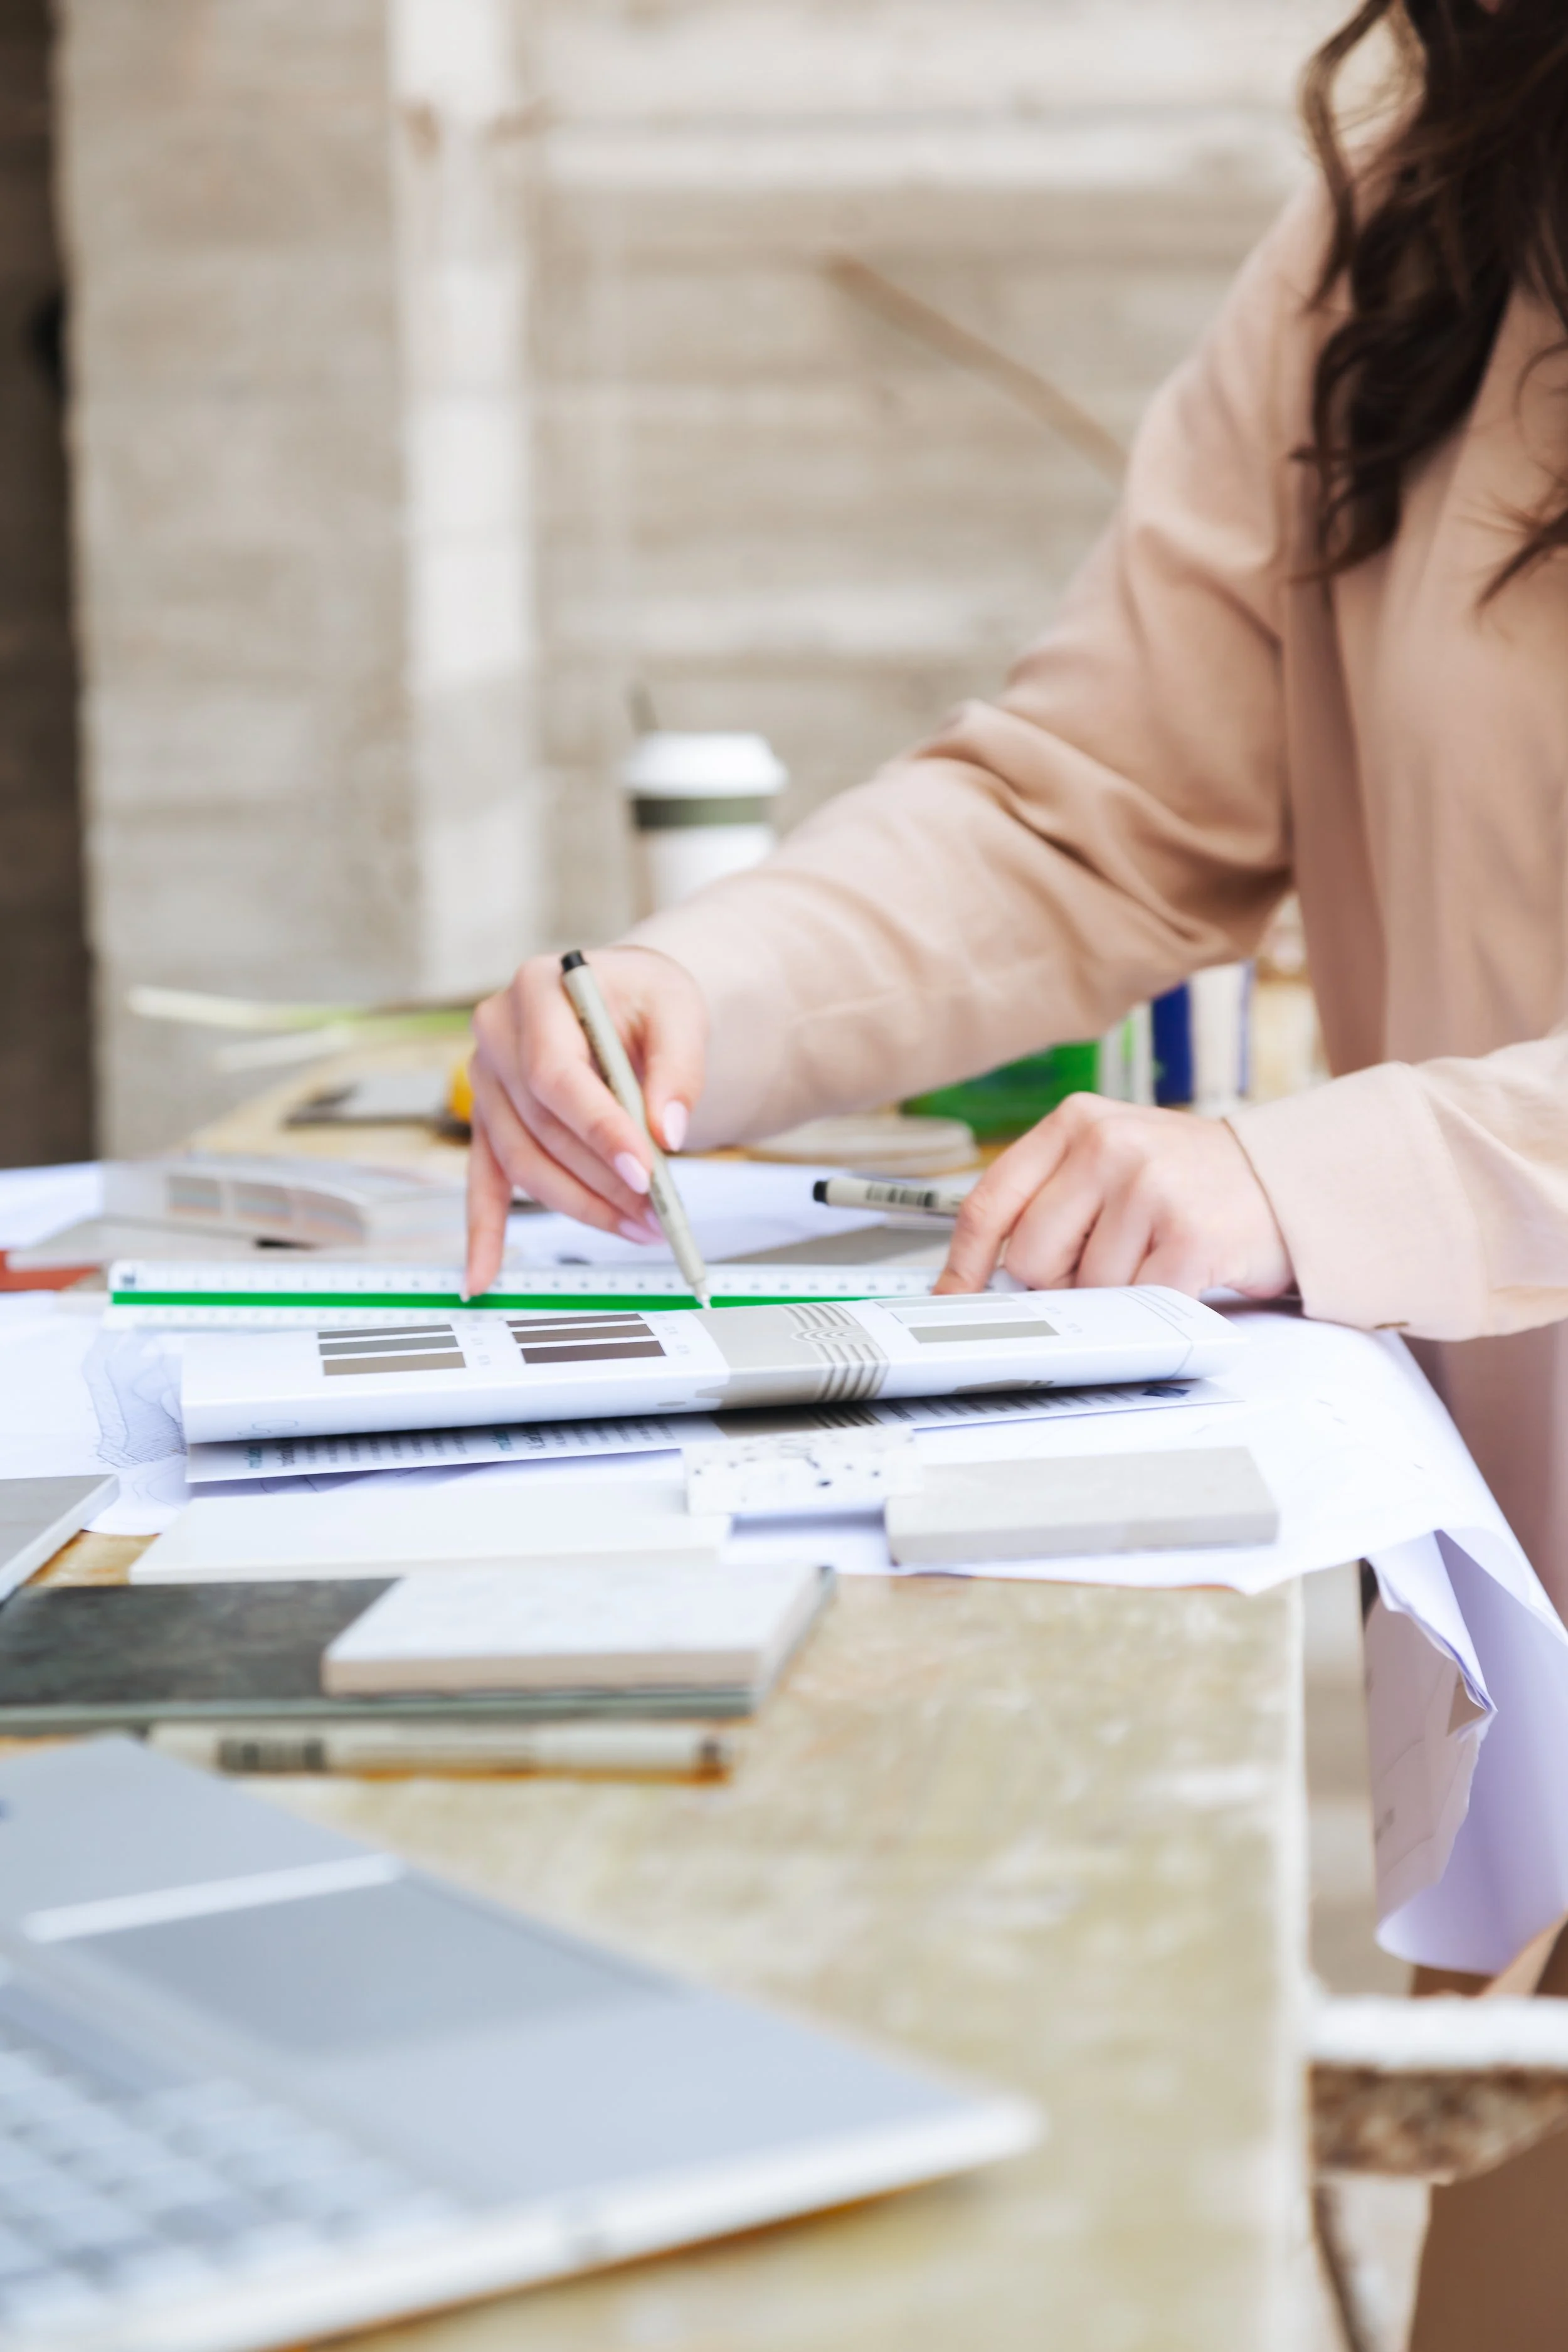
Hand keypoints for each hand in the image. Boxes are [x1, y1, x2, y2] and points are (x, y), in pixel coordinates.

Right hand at [464, 946, 707, 1297]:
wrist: (621, 995)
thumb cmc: (646, 999)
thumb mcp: (678, 1010)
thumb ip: (678, 1066)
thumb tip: (666, 1134)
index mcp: (537, 990)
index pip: (558, 1075)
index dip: (601, 1131)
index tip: (647, 1173)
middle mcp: (497, 1034)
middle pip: (543, 1128)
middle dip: (605, 1179)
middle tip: (660, 1212)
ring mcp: (486, 1081)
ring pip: (524, 1163)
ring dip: (582, 1205)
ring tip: (642, 1228)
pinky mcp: (489, 1121)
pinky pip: (482, 1183)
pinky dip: (484, 1233)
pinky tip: (479, 1280)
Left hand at [934, 1093, 1293, 1298]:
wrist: (1284, 1182)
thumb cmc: (1189, 1180)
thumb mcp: (1111, 1160)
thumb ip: (1051, 1198)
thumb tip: (985, 1274)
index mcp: (1075, 1121)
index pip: (989, 1202)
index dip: (964, 1263)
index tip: (954, 1297)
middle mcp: (1107, 1144)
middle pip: (1030, 1259)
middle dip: (1061, 1281)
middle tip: (1110, 1259)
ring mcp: (1148, 1185)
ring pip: (1086, 1288)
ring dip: (1117, 1292)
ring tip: (1155, 1253)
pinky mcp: (1187, 1234)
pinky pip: (1137, 1303)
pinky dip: (1157, 1303)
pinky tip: (1181, 1269)